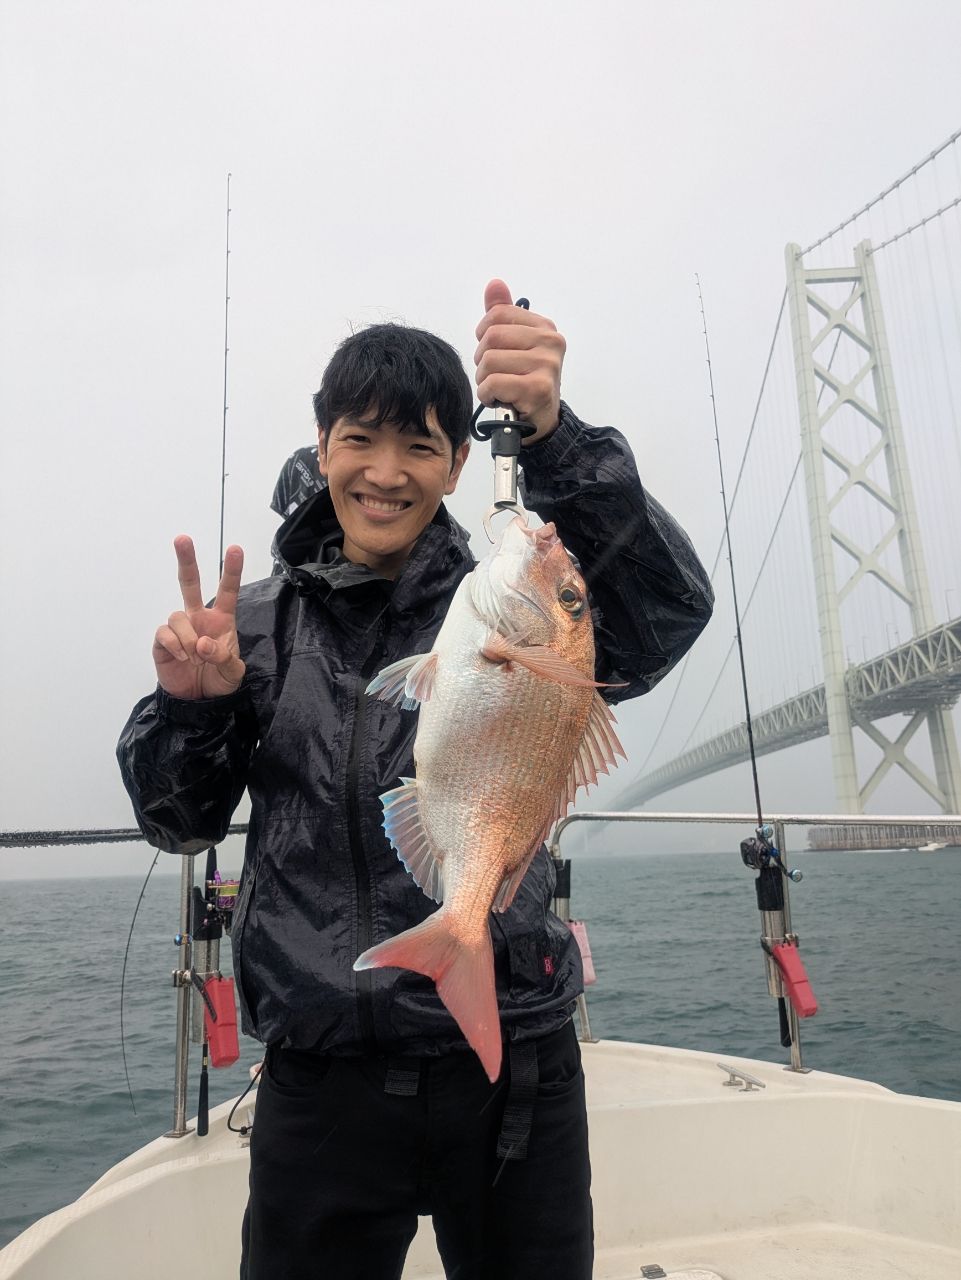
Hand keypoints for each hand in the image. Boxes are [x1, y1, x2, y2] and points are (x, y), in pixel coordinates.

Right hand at [152, 536, 245, 698]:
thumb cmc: (219, 681)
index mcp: (221, 620)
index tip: (235, 548)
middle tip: (182, 538)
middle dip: (186, 560)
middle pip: (190, 583)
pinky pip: (164, 633)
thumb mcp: (232, 673)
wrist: (198, 703)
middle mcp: (198, 618)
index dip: (232, 571)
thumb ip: (224, 657)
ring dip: (188, 638)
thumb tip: (203, 644)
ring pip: (177, 616)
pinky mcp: (162, 642)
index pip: (227, 591)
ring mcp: (179, 628)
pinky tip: (182, 657)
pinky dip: (174, 645)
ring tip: (195, 658)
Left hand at [474, 278, 566, 443]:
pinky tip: (498, 399)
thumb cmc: (525, 380)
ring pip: (489, 361)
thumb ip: (503, 313)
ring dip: (484, 380)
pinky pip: (493, 382)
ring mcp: (546, 365)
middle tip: (494, 374)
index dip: (484, 335)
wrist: (541, 420)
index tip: (493, 351)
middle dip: (482, 359)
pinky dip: (487, 394)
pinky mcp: (538, 388)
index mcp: (544, 327)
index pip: (497, 315)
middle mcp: (550, 342)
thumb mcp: (516, 344)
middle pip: (491, 337)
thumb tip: (494, 284)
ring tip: (498, 388)